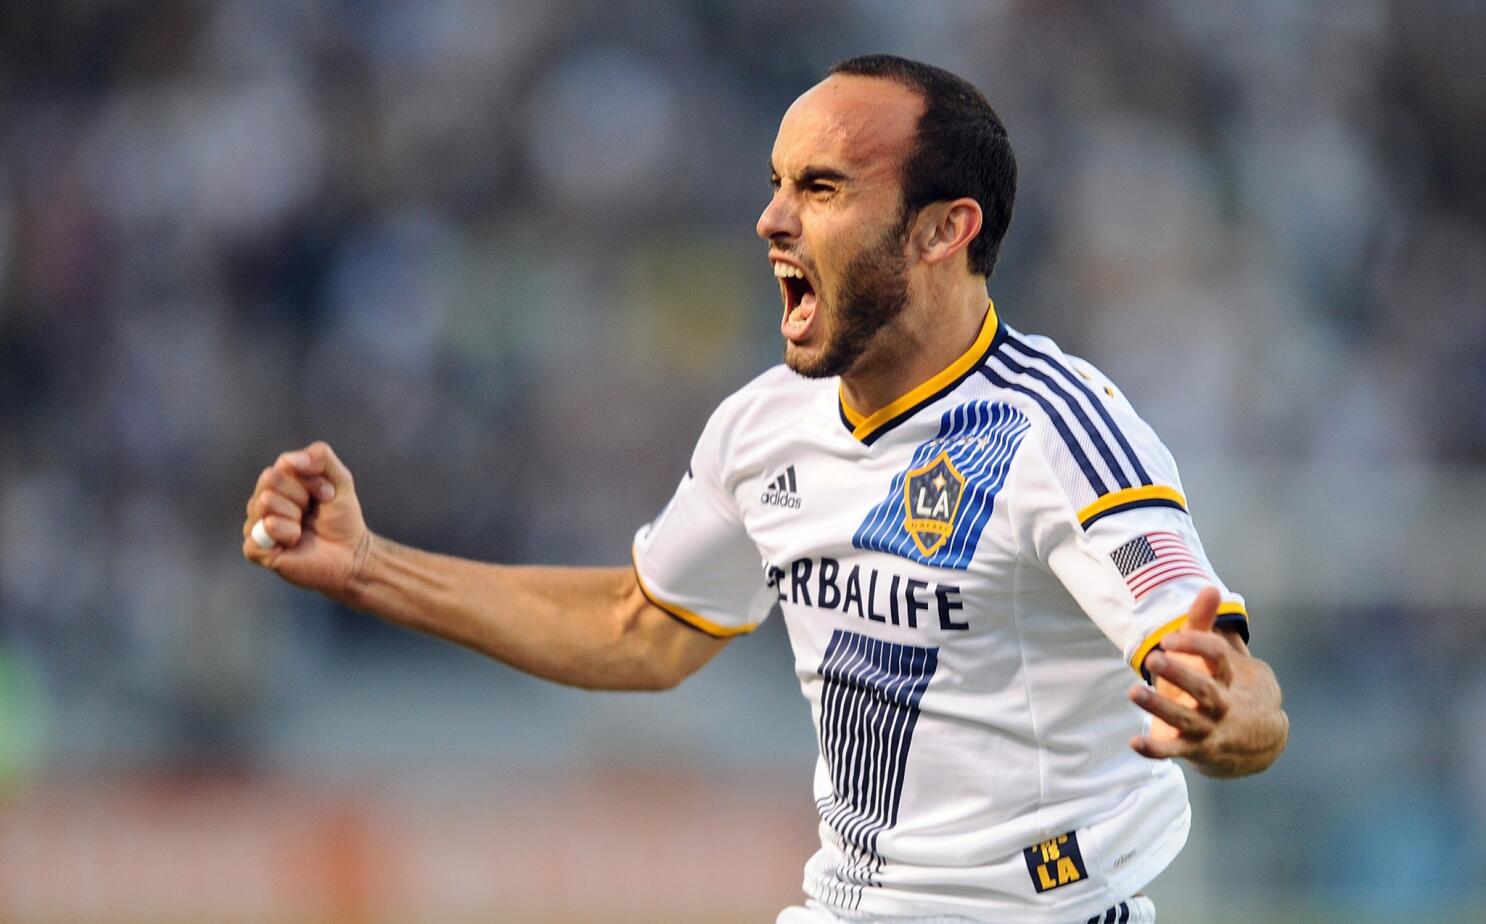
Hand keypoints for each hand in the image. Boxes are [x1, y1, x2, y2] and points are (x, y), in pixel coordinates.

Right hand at [242, 441, 369, 600]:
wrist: (350, 555)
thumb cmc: (342, 518)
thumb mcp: (340, 479)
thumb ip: (321, 457)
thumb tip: (289, 460)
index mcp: (278, 482)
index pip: (284, 464)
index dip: (312, 480)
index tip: (328, 494)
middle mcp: (261, 501)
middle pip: (270, 480)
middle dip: (302, 496)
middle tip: (312, 513)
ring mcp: (255, 524)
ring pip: (266, 502)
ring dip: (295, 516)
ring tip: (303, 529)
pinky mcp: (254, 549)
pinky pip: (265, 529)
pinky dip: (288, 535)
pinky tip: (294, 543)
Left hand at [1128, 586, 1288, 777]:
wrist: (1259, 742)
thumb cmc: (1227, 687)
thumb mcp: (1219, 658)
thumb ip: (1206, 625)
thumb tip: (1209, 587)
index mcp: (1228, 677)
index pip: (1218, 658)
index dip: (1196, 646)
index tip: (1169, 638)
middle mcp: (1221, 704)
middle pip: (1204, 689)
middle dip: (1180, 674)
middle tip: (1153, 657)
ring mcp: (1209, 729)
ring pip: (1185, 721)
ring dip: (1160, 708)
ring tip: (1134, 691)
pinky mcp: (1194, 750)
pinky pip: (1174, 751)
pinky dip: (1155, 749)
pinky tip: (1134, 741)